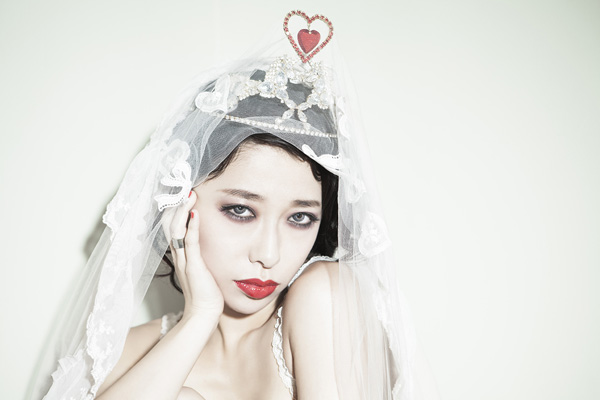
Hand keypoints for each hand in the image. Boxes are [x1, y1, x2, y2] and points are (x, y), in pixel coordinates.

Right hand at [167, 191, 223, 321]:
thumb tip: (205, 241)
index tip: (183, 195)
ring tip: (188, 194)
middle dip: (176, 206)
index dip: (175, 211)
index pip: (172, 228)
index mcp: (180, 255)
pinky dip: (192, 226)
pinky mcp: (193, 266)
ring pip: (177, 231)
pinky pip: (190, 243)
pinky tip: (195, 213)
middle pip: (170, 225)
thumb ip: (200, 254)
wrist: (203, 313)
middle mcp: (179, 256)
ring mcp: (184, 260)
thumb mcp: (202, 268)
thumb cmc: (206, 292)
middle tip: (185, 189)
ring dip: (182, 211)